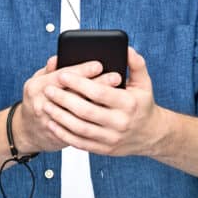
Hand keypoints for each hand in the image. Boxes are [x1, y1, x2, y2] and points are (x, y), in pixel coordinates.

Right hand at [14, 55, 120, 153]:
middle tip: (116, 77)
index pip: (62, 76)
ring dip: (101, 103)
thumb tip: (58, 58)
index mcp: (37, 87)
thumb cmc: (36, 99)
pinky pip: (80, 129)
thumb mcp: (38, 80)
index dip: (82, 70)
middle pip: (75, 93)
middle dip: (98, 85)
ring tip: (118, 94)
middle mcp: (42, 104)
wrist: (28, 132)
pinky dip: (97, 121)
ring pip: (80, 113)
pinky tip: (110, 113)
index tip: (98, 65)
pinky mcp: (60, 137)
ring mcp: (51, 122)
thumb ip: (50, 69)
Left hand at [41, 46, 166, 156]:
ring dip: (60, 117)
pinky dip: (64, 134)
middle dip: (63, 99)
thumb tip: (126, 48)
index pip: (99, 92)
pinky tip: (53, 124)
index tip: (62, 74)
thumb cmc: (143, 104)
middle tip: (48, 89)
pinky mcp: (104, 149)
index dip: (79, 83)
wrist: (150, 134)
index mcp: (128, 103)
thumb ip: (135, 64)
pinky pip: (80, 143)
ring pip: (80, 128)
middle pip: (85, 111)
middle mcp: (120, 122)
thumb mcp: (144, 82)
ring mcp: (111, 138)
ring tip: (46, 105)